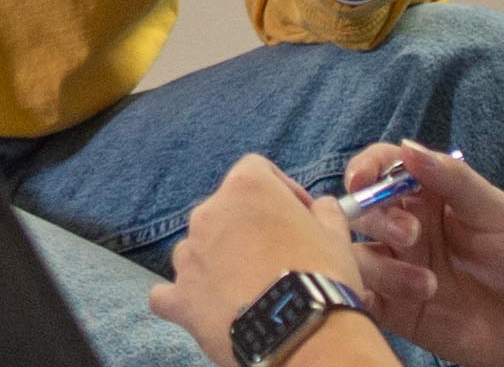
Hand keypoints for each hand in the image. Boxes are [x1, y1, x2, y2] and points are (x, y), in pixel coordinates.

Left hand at [149, 155, 369, 366]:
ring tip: (248, 289)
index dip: (280, 189)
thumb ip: (325, 212)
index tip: (298, 213)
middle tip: (277, 257)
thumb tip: (321, 207)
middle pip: (224, 211)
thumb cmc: (321, 279)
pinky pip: (168, 293)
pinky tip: (204, 308)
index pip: (255, 170)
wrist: (301, 334)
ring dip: (217, 262)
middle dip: (247, 229)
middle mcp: (208, 214)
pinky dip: (184, 298)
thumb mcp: (336, 236)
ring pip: (196, 249)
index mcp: (246, 188)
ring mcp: (188, 256)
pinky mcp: (178, 297)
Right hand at [341, 142, 503, 366]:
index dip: (365, 168)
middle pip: (363, 210)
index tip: (361, 179)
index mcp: (431, 196)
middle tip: (410, 235)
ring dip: (382, 267)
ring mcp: (400, 269)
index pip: (384, 169)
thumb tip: (407, 147)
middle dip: (378, 217)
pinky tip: (395, 301)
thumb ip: (453, 180)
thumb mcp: (498, 212)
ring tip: (427, 285)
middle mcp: (409, 229)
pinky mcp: (398, 310)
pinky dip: (362, 295)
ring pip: (357, 256)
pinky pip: (362, 297)